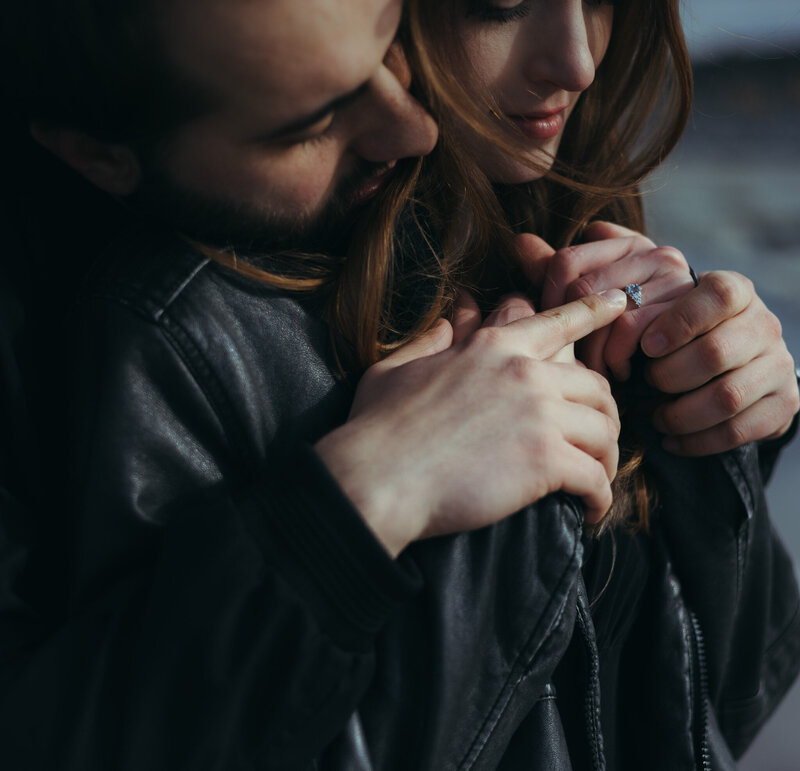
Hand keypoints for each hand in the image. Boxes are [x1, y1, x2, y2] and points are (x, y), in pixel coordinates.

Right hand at [315, 290, 627, 556]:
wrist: (377, 476)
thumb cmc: (378, 426)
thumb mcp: (396, 368)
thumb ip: (428, 341)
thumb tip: (444, 323)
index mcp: (493, 347)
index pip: (557, 320)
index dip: (594, 311)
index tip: (619, 304)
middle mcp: (524, 372)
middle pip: (596, 385)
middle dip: (605, 415)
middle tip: (597, 441)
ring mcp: (538, 414)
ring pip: (605, 431)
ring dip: (604, 461)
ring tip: (592, 482)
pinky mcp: (544, 459)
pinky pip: (596, 479)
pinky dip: (599, 499)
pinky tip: (588, 512)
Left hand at [519, 223, 695, 380]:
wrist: (700, 373)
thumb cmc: (632, 342)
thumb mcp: (593, 309)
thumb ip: (558, 274)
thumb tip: (520, 241)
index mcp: (632, 246)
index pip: (566, 260)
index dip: (550, 302)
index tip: (553, 333)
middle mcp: (660, 255)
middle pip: (583, 288)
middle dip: (570, 333)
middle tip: (572, 361)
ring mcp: (682, 280)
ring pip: (608, 311)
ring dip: (595, 352)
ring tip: (598, 371)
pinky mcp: (696, 310)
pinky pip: (634, 329)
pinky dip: (620, 359)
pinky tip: (625, 373)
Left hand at [641, 271, 799, 454]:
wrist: (738, 367)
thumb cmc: (684, 335)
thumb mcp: (668, 310)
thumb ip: (637, 304)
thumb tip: (595, 279)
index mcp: (736, 291)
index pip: (718, 295)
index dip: (679, 322)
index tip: (647, 346)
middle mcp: (764, 324)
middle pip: (715, 353)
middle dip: (669, 376)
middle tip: (647, 383)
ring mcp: (779, 364)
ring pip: (726, 397)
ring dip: (680, 414)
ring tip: (657, 418)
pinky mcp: (785, 403)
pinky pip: (738, 430)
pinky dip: (697, 441)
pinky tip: (673, 440)